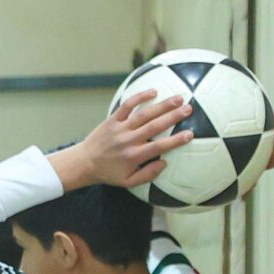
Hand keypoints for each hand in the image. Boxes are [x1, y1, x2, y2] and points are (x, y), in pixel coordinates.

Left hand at [51, 89, 196, 192]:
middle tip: (189, 109)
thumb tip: (164, 163)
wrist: (83, 162)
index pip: (159, 147)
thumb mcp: (128, 182)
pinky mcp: (112, 120)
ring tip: (179, 98)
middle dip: (173, 117)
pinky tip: (153, 91)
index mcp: (134, 156)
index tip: (190, 134)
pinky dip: (139, 97)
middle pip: (154, 126)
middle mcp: (128, 141)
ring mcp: (120, 129)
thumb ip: (148, 175)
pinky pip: (126, 106)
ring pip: (143, 114)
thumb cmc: (109, 173)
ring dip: (162, 105)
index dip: (175, 141)